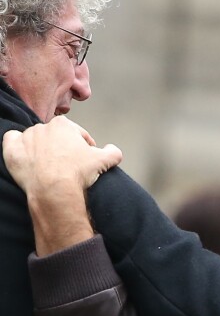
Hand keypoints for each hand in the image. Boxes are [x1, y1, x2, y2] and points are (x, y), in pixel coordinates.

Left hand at [2, 116, 122, 195]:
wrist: (54, 190)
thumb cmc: (77, 173)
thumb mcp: (105, 161)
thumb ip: (113, 152)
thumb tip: (114, 150)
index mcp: (64, 125)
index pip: (77, 134)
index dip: (84, 147)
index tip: (85, 160)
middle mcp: (42, 127)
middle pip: (56, 137)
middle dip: (63, 148)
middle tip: (68, 165)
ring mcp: (25, 138)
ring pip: (35, 140)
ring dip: (42, 149)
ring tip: (49, 167)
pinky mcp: (11, 150)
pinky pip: (12, 142)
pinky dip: (18, 147)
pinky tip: (28, 158)